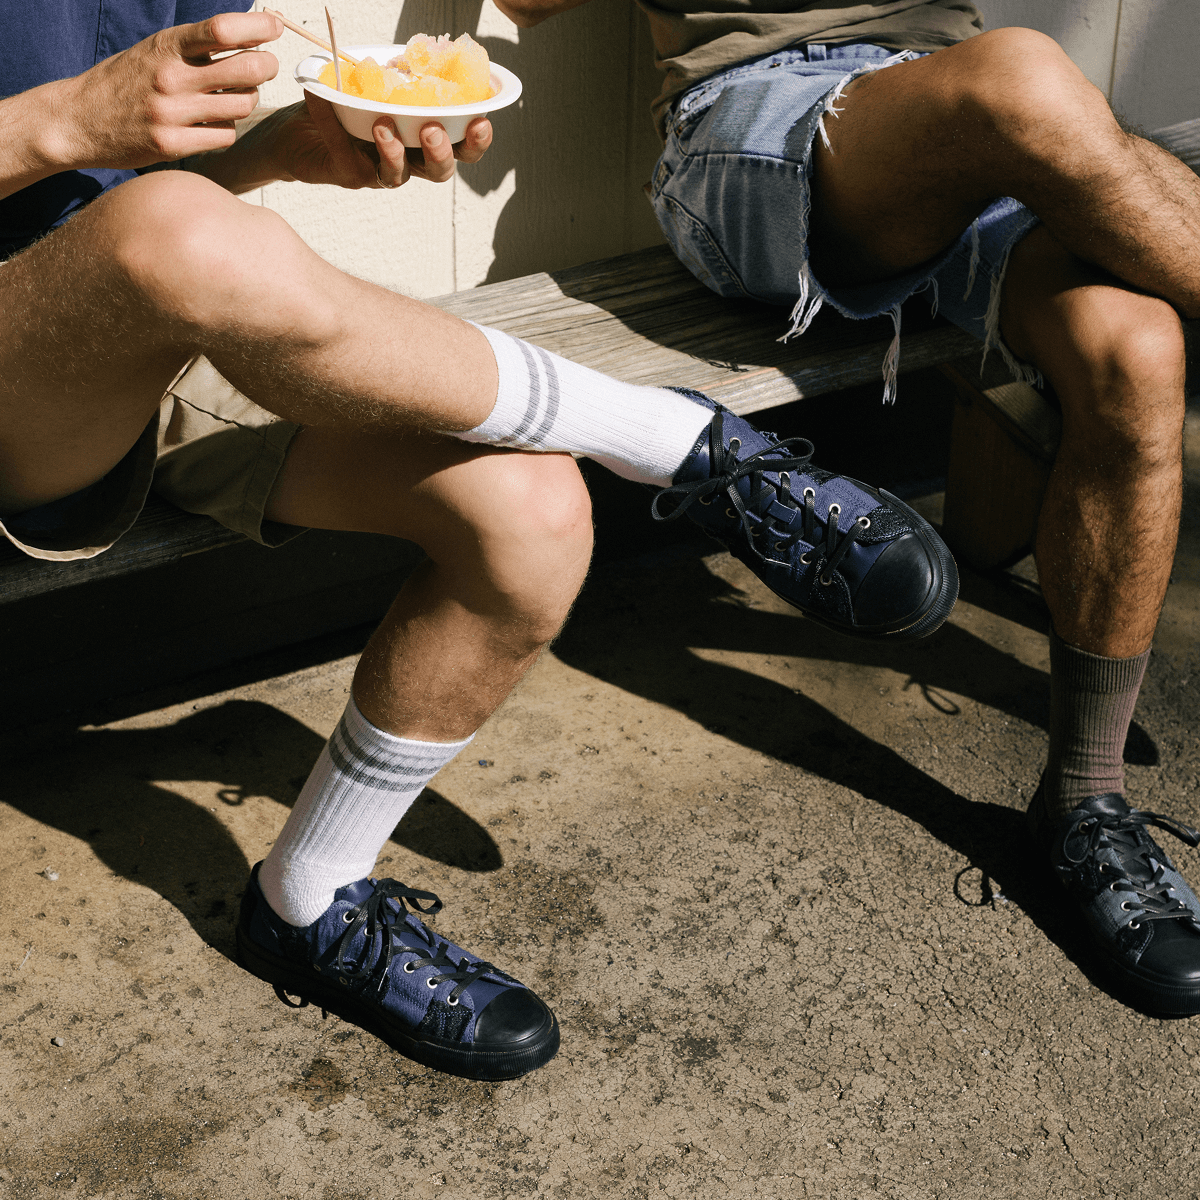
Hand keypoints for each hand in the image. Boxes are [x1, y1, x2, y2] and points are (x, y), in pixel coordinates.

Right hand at [44, 12, 282, 170]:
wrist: (80, 119)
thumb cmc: (127, 81)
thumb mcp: (156, 50)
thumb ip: (196, 45)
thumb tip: (249, 35)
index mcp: (166, 46)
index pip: (222, 29)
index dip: (258, 27)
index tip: (275, 27)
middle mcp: (171, 77)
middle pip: (246, 70)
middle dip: (267, 66)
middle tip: (268, 65)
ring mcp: (173, 113)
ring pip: (242, 105)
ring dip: (248, 99)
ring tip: (234, 96)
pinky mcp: (173, 144)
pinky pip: (226, 135)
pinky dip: (227, 128)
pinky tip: (213, 123)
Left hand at [267, 92, 492, 189]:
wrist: (301, 127)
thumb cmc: (346, 104)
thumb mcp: (378, 80)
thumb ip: (400, 73)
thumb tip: (417, 56)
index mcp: (425, 140)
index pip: (461, 147)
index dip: (476, 140)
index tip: (481, 121)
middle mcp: (409, 161)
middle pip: (439, 171)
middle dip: (442, 153)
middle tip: (433, 130)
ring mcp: (380, 172)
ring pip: (399, 175)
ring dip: (395, 152)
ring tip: (384, 125)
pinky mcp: (351, 174)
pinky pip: (348, 154)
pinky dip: (334, 126)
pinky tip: (324, 100)